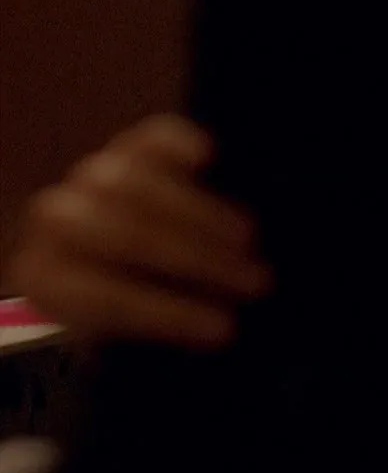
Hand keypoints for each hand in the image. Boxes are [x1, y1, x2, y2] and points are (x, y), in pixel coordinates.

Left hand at [3, 115, 269, 347]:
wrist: (126, 266)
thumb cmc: (140, 307)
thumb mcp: (137, 334)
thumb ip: (161, 329)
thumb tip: (219, 329)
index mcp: (48, 280)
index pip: (102, 297)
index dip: (166, 313)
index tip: (223, 328)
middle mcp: (57, 223)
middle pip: (124, 234)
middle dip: (195, 260)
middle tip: (255, 281)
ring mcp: (92, 177)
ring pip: (136, 184)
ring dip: (200, 215)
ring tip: (248, 240)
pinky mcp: (133, 146)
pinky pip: (152, 138)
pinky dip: (178, 145)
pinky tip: (208, 160)